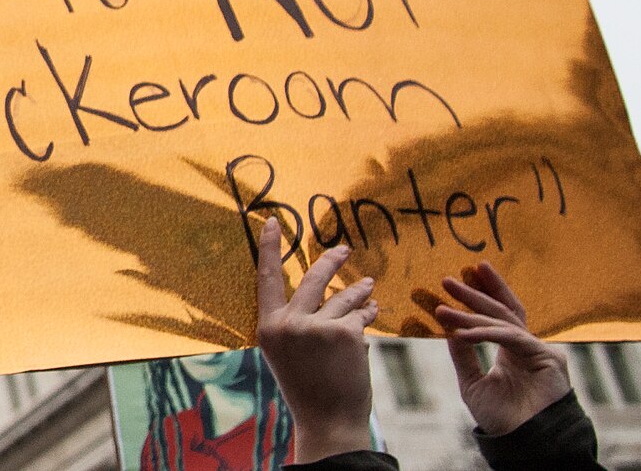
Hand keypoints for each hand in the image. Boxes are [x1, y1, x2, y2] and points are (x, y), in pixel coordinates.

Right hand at [256, 217, 378, 462]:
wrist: (328, 420)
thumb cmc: (307, 386)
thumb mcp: (287, 351)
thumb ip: (295, 320)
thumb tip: (322, 286)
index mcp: (269, 327)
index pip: (267, 278)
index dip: (271, 248)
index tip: (274, 221)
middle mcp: (290, 324)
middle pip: (313, 277)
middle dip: (332, 260)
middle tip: (344, 249)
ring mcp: (317, 327)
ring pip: (343, 296)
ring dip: (359, 290)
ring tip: (369, 286)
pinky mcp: (345, 332)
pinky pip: (360, 313)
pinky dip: (369, 312)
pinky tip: (374, 311)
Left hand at [434, 262, 570, 435]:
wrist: (524, 446)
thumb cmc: (502, 420)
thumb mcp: (473, 383)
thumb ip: (463, 355)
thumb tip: (447, 327)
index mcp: (511, 350)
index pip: (498, 314)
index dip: (482, 293)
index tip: (458, 277)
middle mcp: (526, 346)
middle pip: (502, 309)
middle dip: (476, 292)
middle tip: (448, 279)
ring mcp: (539, 349)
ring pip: (502, 321)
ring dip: (471, 311)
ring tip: (444, 305)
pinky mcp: (548, 357)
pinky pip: (510, 338)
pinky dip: (484, 333)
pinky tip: (461, 332)